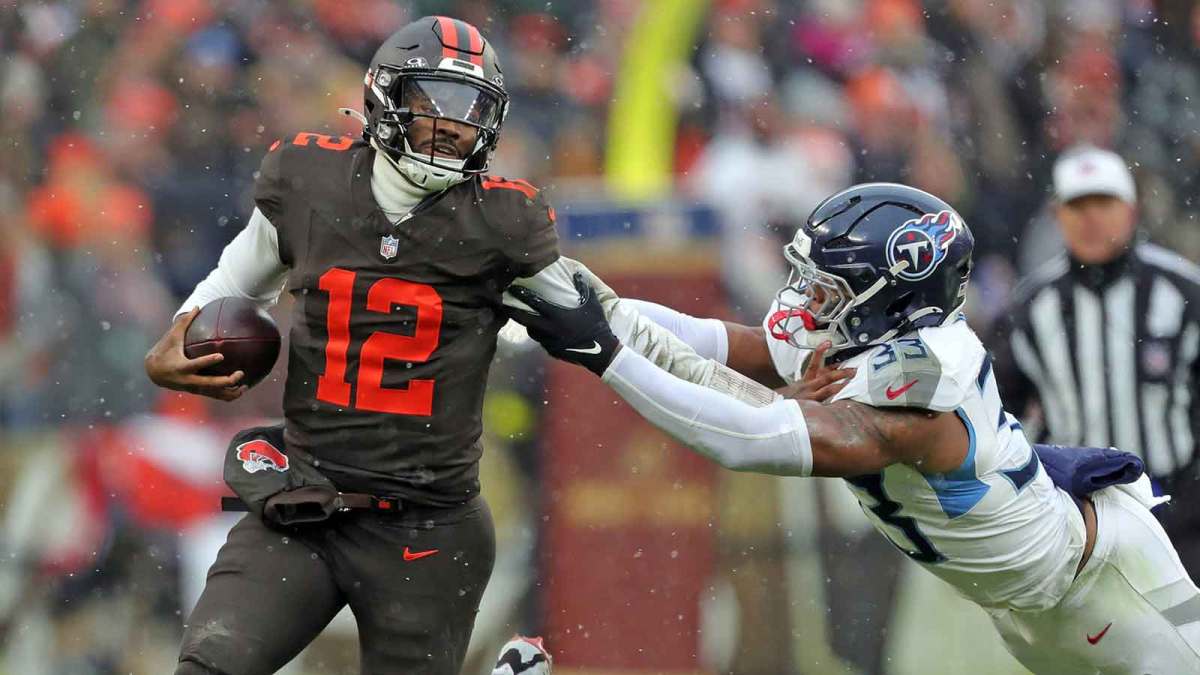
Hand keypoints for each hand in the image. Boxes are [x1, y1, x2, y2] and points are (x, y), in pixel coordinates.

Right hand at [144, 307, 246, 400]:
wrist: (154, 372)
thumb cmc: (165, 350)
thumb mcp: (172, 336)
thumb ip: (184, 322)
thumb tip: (197, 306)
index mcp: (181, 367)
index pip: (196, 365)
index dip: (208, 361)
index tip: (221, 355)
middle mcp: (188, 380)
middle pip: (209, 384)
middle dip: (226, 381)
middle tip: (241, 373)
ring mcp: (193, 388)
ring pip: (214, 394)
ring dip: (230, 392)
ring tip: (245, 385)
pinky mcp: (197, 391)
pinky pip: (215, 396)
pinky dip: (228, 395)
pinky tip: (242, 389)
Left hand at [505, 273, 620, 375]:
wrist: (600, 351)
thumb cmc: (596, 324)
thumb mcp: (592, 302)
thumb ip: (583, 287)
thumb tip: (577, 274)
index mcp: (557, 314)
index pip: (534, 302)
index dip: (522, 294)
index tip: (513, 287)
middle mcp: (549, 328)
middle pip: (524, 319)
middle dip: (512, 311)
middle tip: (504, 304)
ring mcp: (549, 341)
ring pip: (531, 331)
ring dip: (527, 324)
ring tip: (524, 317)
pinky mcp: (551, 351)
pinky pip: (541, 341)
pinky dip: (540, 334)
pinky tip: (542, 330)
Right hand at [780, 340, 854, 401]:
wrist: (775, 413)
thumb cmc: (785, 402)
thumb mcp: (795, 390)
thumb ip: (809, 384)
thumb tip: (823, 378)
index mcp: (804, 381)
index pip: (813, 364)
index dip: (820, 352)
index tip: (828, 343)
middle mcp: (808, 387)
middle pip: (826, 376)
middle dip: (841, 372)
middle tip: (853, 369)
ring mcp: (811, 397)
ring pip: (829, 389)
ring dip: (842, 384)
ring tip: (852, 381)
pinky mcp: (812, 408)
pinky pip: (827, 404)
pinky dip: (836, 401)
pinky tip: (845, 401)